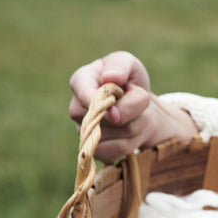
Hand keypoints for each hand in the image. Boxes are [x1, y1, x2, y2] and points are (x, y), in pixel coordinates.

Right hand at [68, 51, 198, 162]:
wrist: (140, 109)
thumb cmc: (130, 82)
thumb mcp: (130, 65)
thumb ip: (120, 67)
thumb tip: (109, 78)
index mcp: (81, 81)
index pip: (83, 93)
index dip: (100, 102)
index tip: (116, 105)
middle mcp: (77, 108)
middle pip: (104, 118)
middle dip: (132, 111)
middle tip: (139, 102)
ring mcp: (83, 131)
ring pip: (116, 136)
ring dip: (137, 127)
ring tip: (138, 116)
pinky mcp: (94, 150)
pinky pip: (116, 152)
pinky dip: (133, 143)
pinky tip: (134, 133)